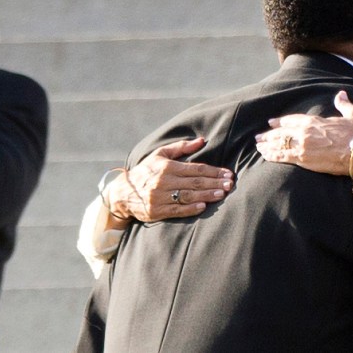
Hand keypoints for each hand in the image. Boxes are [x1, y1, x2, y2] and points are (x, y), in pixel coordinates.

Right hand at [105, 138, 232, 225]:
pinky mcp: (156, 211)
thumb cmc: (146, 171)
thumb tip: (201, 140)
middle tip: (230, 184)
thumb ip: (181, 147)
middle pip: (195, 182)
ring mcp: (159, 197)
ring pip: (188, 196)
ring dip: (206, 195)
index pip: (196, 168)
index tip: (228, 173)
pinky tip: (203, 207)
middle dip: (214, 183)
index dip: (214, 171)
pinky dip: (190, 209)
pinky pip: (176, 210)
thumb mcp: (160, 154)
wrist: (122, 193)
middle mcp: (163, 181)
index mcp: (167, 166)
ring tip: (221, 194)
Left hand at [255, 91, 352, 174]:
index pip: (291, 120)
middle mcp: (305, 132)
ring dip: (267, 145)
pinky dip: (272, 155)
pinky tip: (266, 156)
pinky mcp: (303, 159)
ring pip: (279, 144)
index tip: (271, 123)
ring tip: (259, 147)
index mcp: (314, 121)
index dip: (280, 122)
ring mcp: (302, 145)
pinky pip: (283, 156)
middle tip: (259, 137)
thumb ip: (344, 104)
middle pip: (281, 133)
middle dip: (269, 135)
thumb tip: (341, 94)